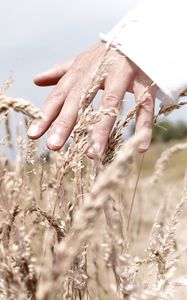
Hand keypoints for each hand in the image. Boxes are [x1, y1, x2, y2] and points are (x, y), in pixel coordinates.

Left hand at [27, 42, 156, 157]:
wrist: (139, 36)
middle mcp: (98, 71)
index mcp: (81, 69)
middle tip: (53, 146)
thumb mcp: (82, 60)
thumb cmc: (105, 55)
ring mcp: (123, 74)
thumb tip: (36, 80)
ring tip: (93, 155)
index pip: (60, 94)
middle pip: (80, 98)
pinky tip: (139, 148)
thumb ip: (60, 72)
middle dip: (66, 123)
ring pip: (111, 103)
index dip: (46, 115)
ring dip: (101, 129)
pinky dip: (143, 125)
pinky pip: (145, 104)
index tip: (34, 135)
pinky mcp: (144, 80)